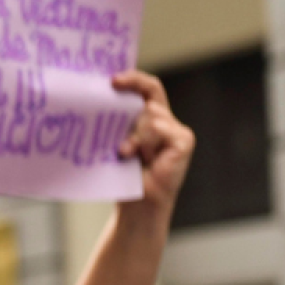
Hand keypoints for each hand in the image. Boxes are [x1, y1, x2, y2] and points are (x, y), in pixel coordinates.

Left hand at [114, 71, 195, 216]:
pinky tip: (142, 157)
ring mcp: (178, 131)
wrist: (137, 205)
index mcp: (151, 119)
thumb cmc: (125, 176)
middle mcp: (167, 121)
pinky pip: (160, 129)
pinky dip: (146, 141)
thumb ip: (117, 123)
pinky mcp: (184, 141)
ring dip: (134, 134)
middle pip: (149, 98)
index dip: (133, 79)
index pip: (148, 88)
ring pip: (151, 115)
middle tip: (112, 98)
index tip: (112, 79)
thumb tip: (100, 100)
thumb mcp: (116, 143)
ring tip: (126, 153)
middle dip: (129, 102)